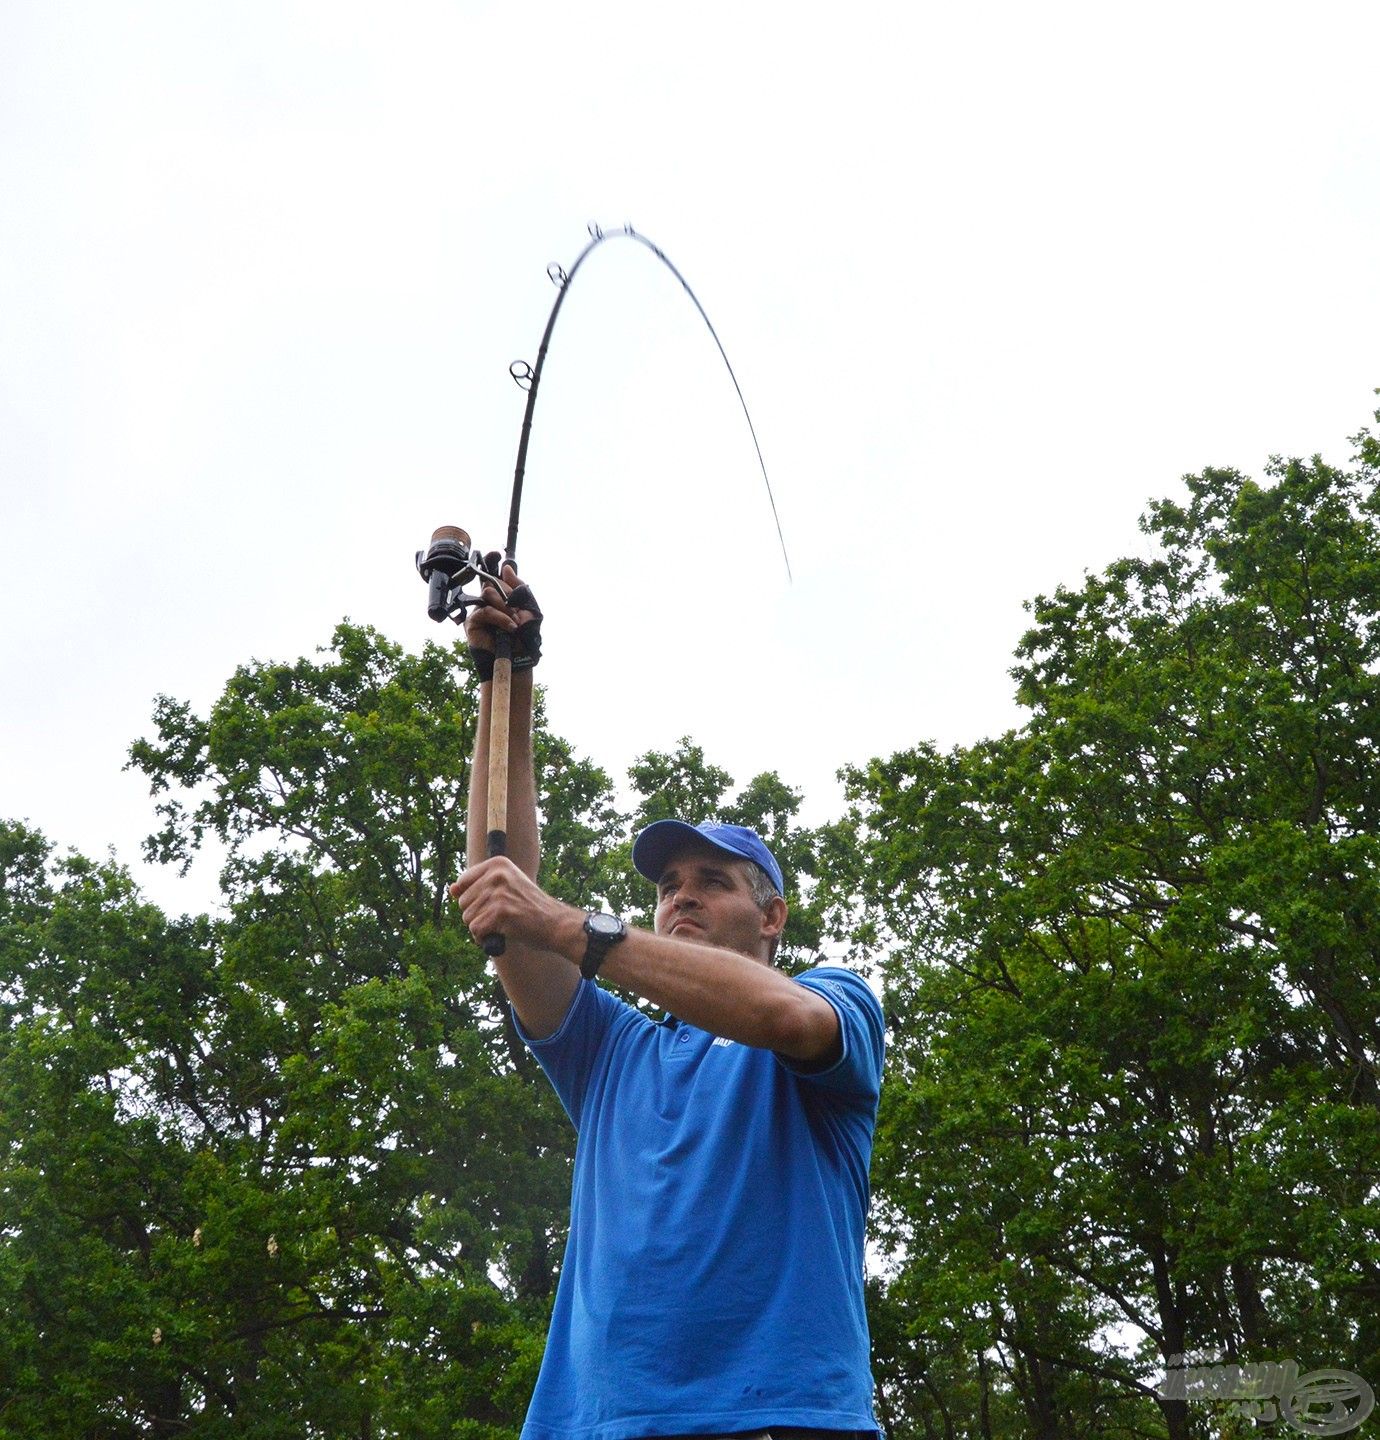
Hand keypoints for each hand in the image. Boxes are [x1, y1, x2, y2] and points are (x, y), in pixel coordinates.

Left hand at [448, 856, 575, 954]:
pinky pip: (475, 930)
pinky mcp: (500, 912)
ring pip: (467, 918)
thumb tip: (452, 889)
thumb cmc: (529, 907)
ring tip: (502, 924)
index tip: (493, 904)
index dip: (472, 900)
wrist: (554, 923)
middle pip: (462, 903)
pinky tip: (500, 934)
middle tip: (500, 916)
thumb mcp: (506, 886)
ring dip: (481, 928)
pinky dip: (484, 938)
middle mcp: (496, 874)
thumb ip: (478, 885)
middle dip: (477, 915)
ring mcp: (498, 893)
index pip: (462, 883)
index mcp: (498, 864)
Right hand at [464, 560, 542, 678]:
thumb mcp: (530, 610)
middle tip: (518, 612)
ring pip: (488, 593)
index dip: (492, 561)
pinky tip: (511, 628)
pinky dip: (501, 618)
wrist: (518, 661)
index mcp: (501, 597)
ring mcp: (479, 611)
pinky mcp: (472, 623)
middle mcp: (488, 602)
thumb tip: (506, 568)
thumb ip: (520, 589)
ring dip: (506, 608)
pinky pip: (486, 611)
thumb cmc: (524, 639)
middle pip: (493, 582)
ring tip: (515, 623)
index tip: (495, 553)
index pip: (494, 575)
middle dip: (509, 595)